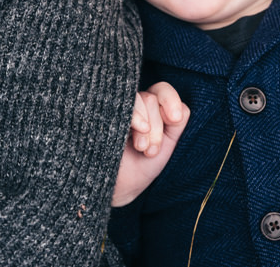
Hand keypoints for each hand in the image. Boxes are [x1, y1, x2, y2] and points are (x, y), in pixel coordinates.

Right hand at [112, 82, 189, 206]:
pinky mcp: (99, 115)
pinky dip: (131, 117)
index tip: (174, 119)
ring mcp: (114, 110)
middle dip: (156, 128)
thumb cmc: (141, 166)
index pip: (162, 90)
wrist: (116, 189)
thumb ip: (177, 125)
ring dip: (145, 125)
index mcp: (149, 109)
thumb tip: (180, 110)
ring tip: (140, 148)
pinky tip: (127, 135)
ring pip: (138, 99)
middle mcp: (132, 106)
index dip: (171, 100)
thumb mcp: (166, 146)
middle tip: (150, 151)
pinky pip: (117, 104)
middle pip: (150, 98)